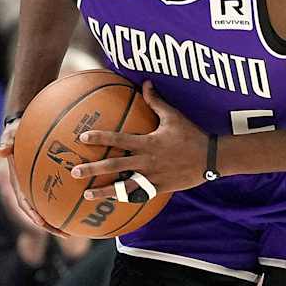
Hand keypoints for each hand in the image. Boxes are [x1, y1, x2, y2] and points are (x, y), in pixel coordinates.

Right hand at [0, 115, 68, 238]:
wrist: (22, 127)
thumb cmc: (16, 130)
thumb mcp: (10, 134)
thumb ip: (6, 143)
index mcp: (17, 181)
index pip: (23, 202)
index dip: (31, 213)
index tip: (41, 222)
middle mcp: (27, 188)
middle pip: (37, 212)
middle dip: (49, 225)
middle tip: (65, 234)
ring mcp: (36, 187)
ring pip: (48, 208)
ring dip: (59, 221)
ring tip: (75, 231)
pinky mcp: (47, 182)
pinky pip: (57, 196)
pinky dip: (67, 205)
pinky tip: (83, 209)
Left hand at [74, 82, 206, 199]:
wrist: (211, 159)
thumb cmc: (192, 135)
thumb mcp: (174, 116)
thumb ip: (156, 101)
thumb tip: (145, 82)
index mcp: (147, 143)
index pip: (118, 139)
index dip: (100, 138)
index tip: (82, 138)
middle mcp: (146, 161)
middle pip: (114, 166)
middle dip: (93, 169)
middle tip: (74, 172)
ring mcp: (152, 177)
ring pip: (123, 187)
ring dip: (104, 191)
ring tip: (86, 195)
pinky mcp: (159, 189)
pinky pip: (139, 195)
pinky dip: (125, 199)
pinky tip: (112, 203)